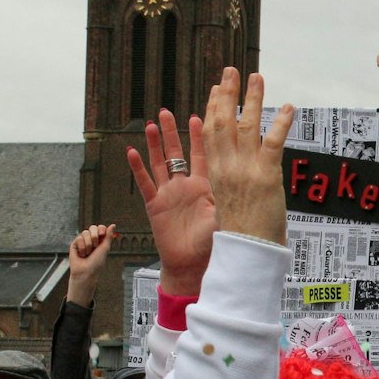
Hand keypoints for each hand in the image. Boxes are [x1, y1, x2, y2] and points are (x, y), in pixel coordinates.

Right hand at [65, 224, 116, 305]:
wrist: (86, 271)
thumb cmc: (97, 262)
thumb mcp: (105, 248)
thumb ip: (108, 236)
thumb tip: (113, 225)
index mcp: (100, 240)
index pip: (100, 227)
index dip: (101, 229)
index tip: (102, 234)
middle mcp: (91, 239)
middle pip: (92, 227)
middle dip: (95, 236)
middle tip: (95, 246)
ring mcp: (82, 241)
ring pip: (85, 232)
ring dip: (89, 244)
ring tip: (88, 253)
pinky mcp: (74, 244)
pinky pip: (79, 238)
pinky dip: (82, 247)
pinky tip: (81, 254)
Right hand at [126, 107, 216, 295]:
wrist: (195, 266)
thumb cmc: (213, 244)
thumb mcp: (225, 214)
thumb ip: (229, 195)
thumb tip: (246, 178)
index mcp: (203, 186)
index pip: (201, 154)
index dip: (198, 136)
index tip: (197, 116)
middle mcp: (184, 187)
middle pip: (176, 153)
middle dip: (172, 133)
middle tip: (168, 112)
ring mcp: (168, 194)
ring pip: (159, 163)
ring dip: (155, 144)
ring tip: (152, 124)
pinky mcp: (155, 206)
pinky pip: (144, 183)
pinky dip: (137, 168)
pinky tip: (131, 151)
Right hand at [201, 69, 292, 244]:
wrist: (245, 252)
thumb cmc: (239, 234)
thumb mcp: (224, 203)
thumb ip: (228, 182)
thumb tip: (237, 173)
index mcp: (215, 172)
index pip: (210, 132)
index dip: (213, 107)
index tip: (216, 89)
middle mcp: (227, 166)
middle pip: (224, 121)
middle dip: (227, 93)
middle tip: (232, 71)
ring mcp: (246, 169)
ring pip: (246, 125)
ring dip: (252, 99)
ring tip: (256, 78)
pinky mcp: (266, 176)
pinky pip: (274, 143)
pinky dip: (280, 123)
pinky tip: (287, 108)